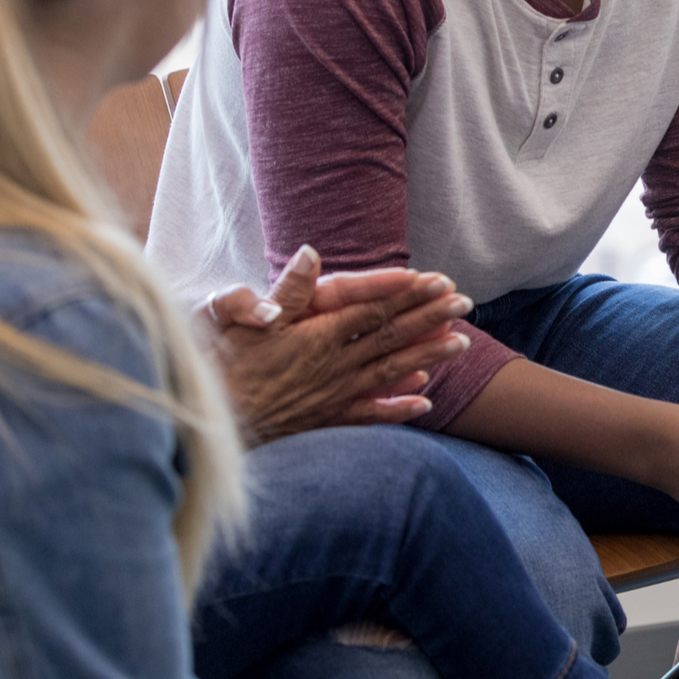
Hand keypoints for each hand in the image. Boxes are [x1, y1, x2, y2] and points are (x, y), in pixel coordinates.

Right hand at [204, 245, 473, 441]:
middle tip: (465, 303)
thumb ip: (286, 290)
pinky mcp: (327, 421)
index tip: (438, 280)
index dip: (406, 294)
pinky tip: (425, 401)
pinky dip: (399, 408)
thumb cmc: (223, 367)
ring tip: (461, 343)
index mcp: (317, 337)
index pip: (372, 310)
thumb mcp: (243, 321)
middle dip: (430, 318)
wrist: (212, 425)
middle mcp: (333, 366)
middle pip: (391, 337)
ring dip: (428, 357)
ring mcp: (334, 395)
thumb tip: (311, 253)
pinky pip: (371, 414)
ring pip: (390, 372)